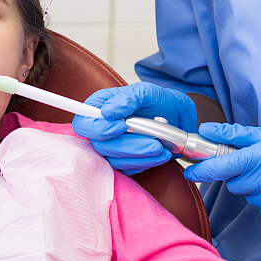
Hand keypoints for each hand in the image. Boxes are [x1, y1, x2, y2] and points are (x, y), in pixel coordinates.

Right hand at [72, 83, 196, 173]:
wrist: (177, 118)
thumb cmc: (158, 101)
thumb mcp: (146, 92)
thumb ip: (127, 98)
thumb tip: (108, 112)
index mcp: (100, 106)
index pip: (83, 123)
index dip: (98, 129)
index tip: (122, 127)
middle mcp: (101, 128)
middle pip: (99, 146)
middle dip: (128, 146)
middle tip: (154, 143)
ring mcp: (111, 146)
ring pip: (114, 160)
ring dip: (140, 157)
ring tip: (162, 148)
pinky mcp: (122, 160)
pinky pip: (127, 169)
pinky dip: (144, 163)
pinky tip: (159, 155)